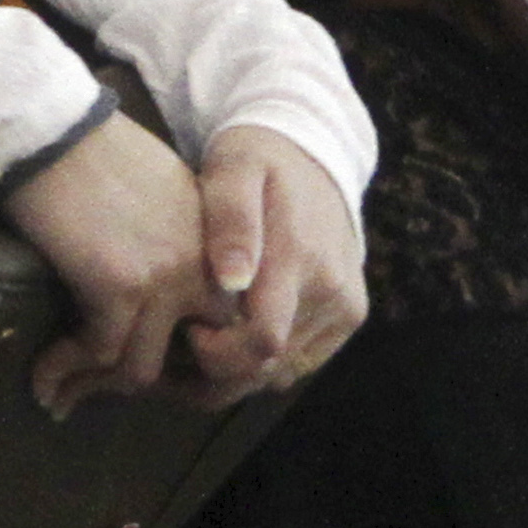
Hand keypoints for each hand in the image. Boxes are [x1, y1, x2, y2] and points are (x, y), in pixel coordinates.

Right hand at [0, 113, 212, 410]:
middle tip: (102, 391)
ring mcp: (169, 276)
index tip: (147, 373)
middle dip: (152, 386)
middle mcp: (208, 263)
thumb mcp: (166, 204)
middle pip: (197, 359)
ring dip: (96, 387)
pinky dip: (67, 373)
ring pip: (141, 368)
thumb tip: (161, 315)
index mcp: (222, 242)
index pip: (230, 327)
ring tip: (62, 394)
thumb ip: (179, 253)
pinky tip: (45, 380)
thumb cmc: (94, 158)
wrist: (51, 130)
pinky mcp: (120, 285)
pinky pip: (99, 353)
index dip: (192, 364)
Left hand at [175, 125, 364, 401]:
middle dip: (214, 376)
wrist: (316, 150)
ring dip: (237, 373)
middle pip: (267, 370)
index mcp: (298, 257)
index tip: (186, 329)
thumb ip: (232, 220)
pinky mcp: (350, 315)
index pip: (261, 344)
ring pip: (281, 374)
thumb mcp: (235, 170)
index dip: (215, 355)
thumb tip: (233, 280)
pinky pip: (299, 364)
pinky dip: (263, 364)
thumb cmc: (259, 160)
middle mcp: (332, 290)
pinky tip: (234, 335)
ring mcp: (345, 306)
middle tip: (176, 348)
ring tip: (201, 339)